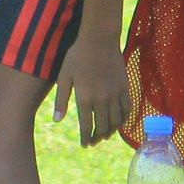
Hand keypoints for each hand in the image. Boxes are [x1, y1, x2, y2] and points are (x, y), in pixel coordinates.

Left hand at [53, 32, 130, 146]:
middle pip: (102, 127)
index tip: (84, 144)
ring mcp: (115, 94)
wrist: (99, 39)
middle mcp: (102, 100)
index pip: (86, 127)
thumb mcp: (64, 77)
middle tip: (93, 142)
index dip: (86, 138)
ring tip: (105, 134)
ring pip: (116, 121)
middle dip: (98, 138)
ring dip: (111, 131)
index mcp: (85, 98)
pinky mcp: (125, 87)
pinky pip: (127, 109)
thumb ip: (61, 100)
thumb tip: (57, 121)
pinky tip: (119, 122)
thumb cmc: (77, 56)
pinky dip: (124, 119)